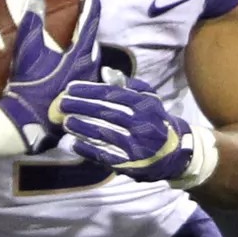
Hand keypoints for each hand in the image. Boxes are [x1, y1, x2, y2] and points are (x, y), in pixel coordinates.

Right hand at [0, 0, 103, 154]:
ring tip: (74, 44)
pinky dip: (79, 70)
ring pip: (90, 63)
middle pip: (92, 45)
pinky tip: (70, 72)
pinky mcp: (81, 102)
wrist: (26, 123)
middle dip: (87, 30)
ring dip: (84, 52)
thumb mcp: (28, 50)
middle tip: (80, 19)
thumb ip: (32, 22)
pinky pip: (86, 79)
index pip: (90, 22)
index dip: (91, 3)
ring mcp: (87, 89)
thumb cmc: (28, 85)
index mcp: (80, 56)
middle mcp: (90, 71)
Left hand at [59, 78, 213, 186]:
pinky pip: (106, 155)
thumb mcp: (149, 99)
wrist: (176, 152)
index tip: (70, 88)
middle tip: (61, 103)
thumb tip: (105, 73)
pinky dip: (88, 150)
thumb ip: (128, 85)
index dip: (89, 91)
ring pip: (103, 134)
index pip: (112, 94)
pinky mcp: (131, 163)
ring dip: (81, 127)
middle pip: (105, 112)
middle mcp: (141, 124)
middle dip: (80, 106)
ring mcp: (136, 145)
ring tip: (66, 122)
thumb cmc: (156, 120)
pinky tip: (75, 143)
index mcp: (145, 105)